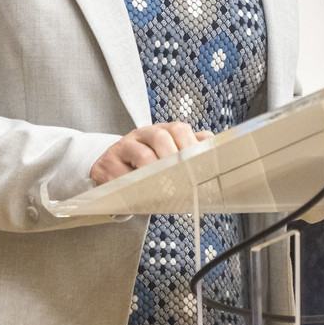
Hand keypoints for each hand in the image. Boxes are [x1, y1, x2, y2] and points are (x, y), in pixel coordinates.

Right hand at [90, 122, 212, 184]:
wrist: (112, 168)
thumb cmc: (147, 163)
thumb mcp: (168, 153)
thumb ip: (190, 150)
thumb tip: (216, 150)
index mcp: (163, 130)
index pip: (180, 130)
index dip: (191, 146)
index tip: (201, 166)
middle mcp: (143, 134)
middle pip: (161, 138)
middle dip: (175, 159)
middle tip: (185, 179)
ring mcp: (124, 147)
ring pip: (142, 155)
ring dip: (158, 173)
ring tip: (168, 188)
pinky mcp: (108, 165)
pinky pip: (123, 175)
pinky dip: (136, 186)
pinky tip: (144, 194)